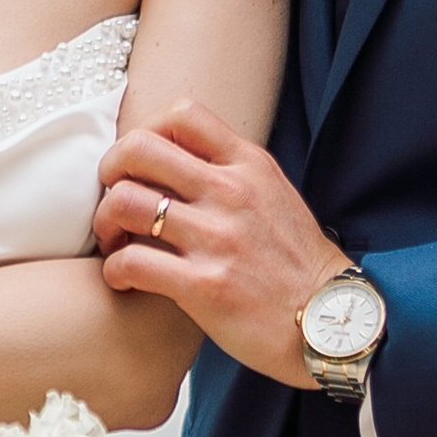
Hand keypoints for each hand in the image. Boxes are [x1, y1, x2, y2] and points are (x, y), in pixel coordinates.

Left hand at [94, 100, 345, 388]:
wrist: (332, 323)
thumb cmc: (297, 264)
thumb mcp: (275, 195)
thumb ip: (232, 172)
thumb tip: (178, 160)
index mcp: (249, 165)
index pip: (182, 114)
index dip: (148, 133)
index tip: (143, 165)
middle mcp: (231, 193)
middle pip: (138, 149)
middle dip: (110, 170)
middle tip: (112, 196)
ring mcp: (217, 239)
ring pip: (124, 202)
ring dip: (105, 222)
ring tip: (114, 241)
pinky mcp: (204, 286)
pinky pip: (131, 262)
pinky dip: (114, 269)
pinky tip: (124, 278)